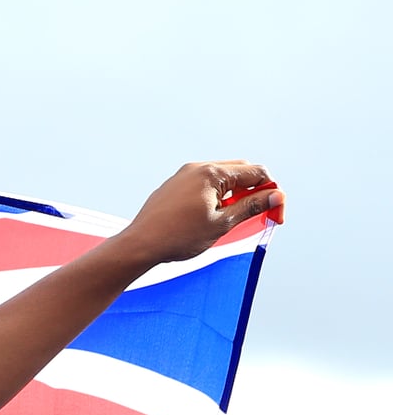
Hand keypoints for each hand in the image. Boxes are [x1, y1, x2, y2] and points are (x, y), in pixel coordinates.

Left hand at [113, 161, 284, 264]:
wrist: (139, 246)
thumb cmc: (177, 237)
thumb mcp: (222, 224)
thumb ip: (251, 207)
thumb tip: (276, 196)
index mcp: (211, 173)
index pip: (256, 172)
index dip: (271, 192)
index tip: (275, 214)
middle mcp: (197, 168)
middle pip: (241, 171)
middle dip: (255, 191)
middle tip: (260, 215)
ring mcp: (183, 175)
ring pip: (223, 178)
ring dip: (236, 194)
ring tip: (233, 218)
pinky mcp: (175, 186)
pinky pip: (205, 184)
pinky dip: (218, 196)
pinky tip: (213, 216)